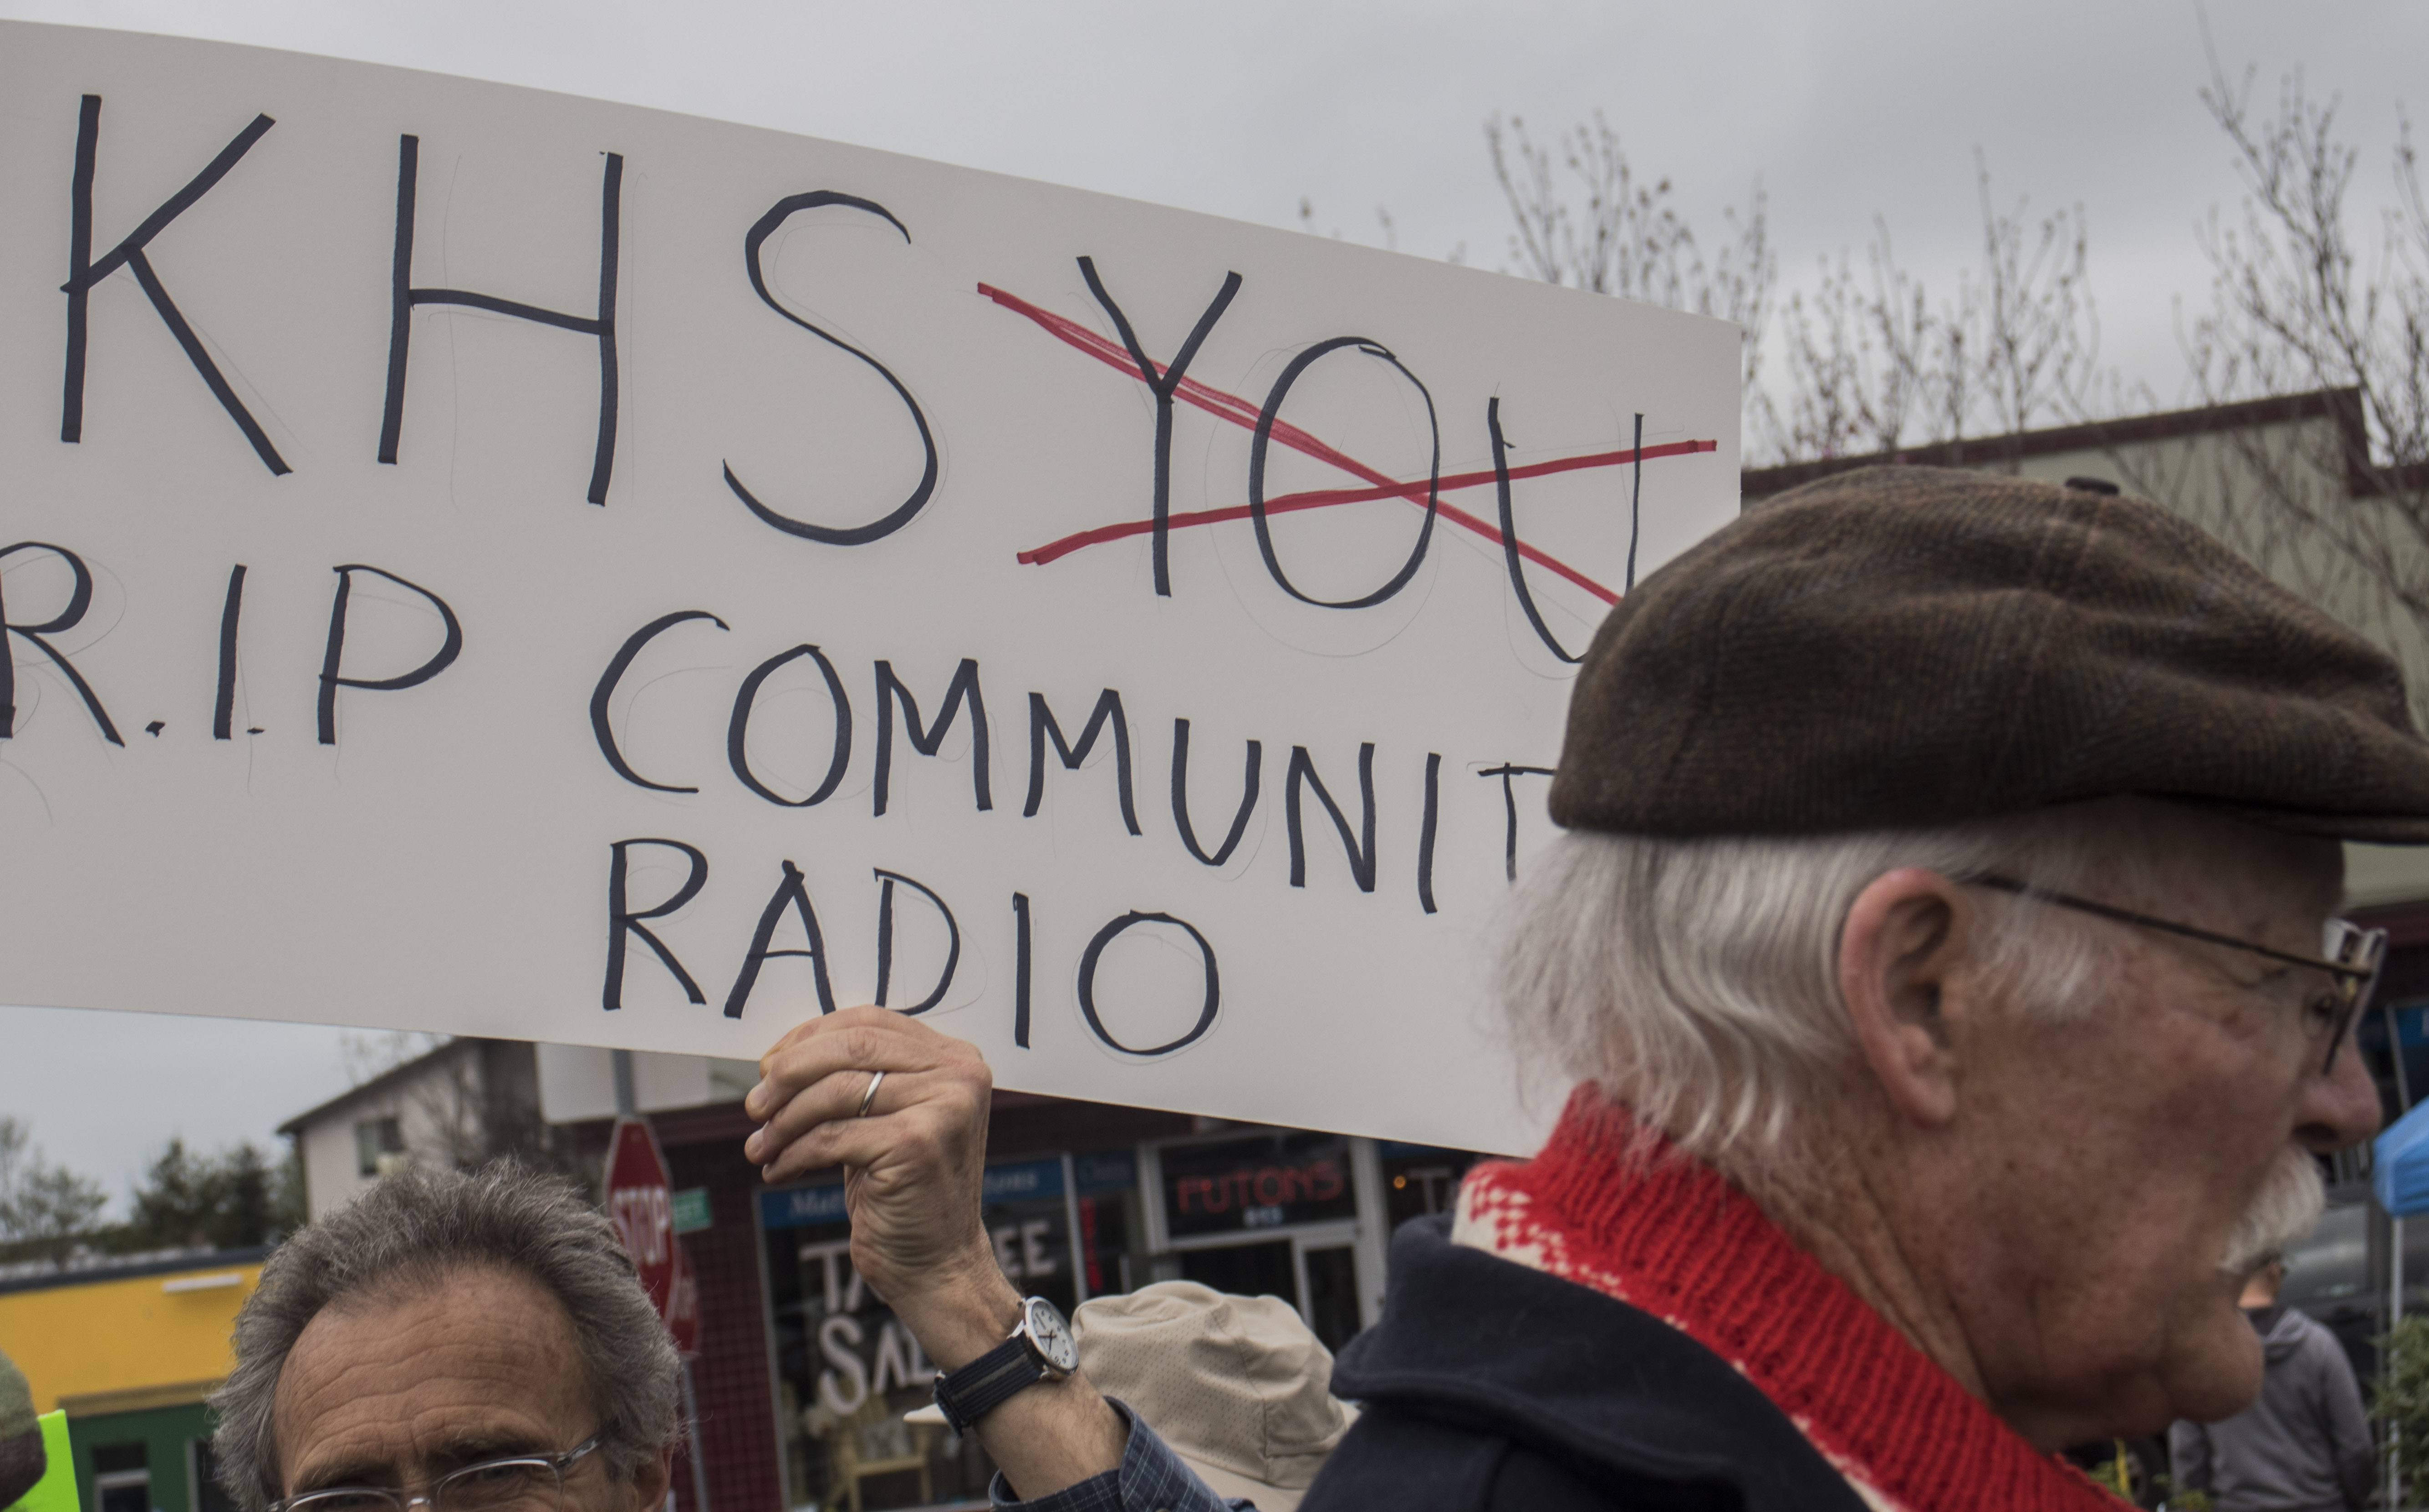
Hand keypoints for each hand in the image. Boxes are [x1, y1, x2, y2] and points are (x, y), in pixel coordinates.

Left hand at [744, 1008, 1127, 1495]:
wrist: (939, 1265)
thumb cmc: (904, 1192)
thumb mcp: (888, 1119)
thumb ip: (858, 1078)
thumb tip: (777, 1056)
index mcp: (956, 1059)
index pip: (870, 1021)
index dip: (810, 1036)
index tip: (770, 1064)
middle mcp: (959, 1075)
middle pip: (851, 1045)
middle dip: (789, 1072)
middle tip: (754, 1104)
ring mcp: (942, 1108)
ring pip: (836, 1090)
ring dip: (784, 1119)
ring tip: (760, 1145)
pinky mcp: (916, 1144)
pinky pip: (832, 1136)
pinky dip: (793, 1153)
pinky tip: (778, 1170)